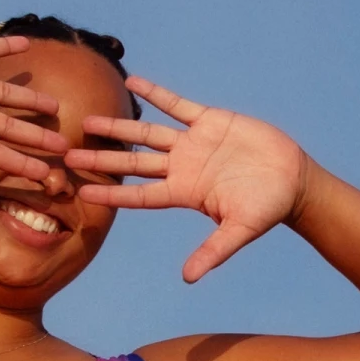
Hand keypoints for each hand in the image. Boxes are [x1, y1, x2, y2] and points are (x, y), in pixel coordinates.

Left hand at [67, 77, 309, 282]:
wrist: (291, 181)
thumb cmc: (266, 209)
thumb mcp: (239, 231)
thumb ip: (212, 252)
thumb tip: (188, 278)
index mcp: (184, 194)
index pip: (139, 194)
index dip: (111, 192)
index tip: (82, 191)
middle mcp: (181, 168)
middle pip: (133, 163)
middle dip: (102, 160)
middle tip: (68, 154)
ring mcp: (192, 144)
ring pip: (148, 133)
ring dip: (119, 127)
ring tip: (89, 122)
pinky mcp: (209, 121)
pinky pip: (177, 104)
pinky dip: (156, 93)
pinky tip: (133, 82)